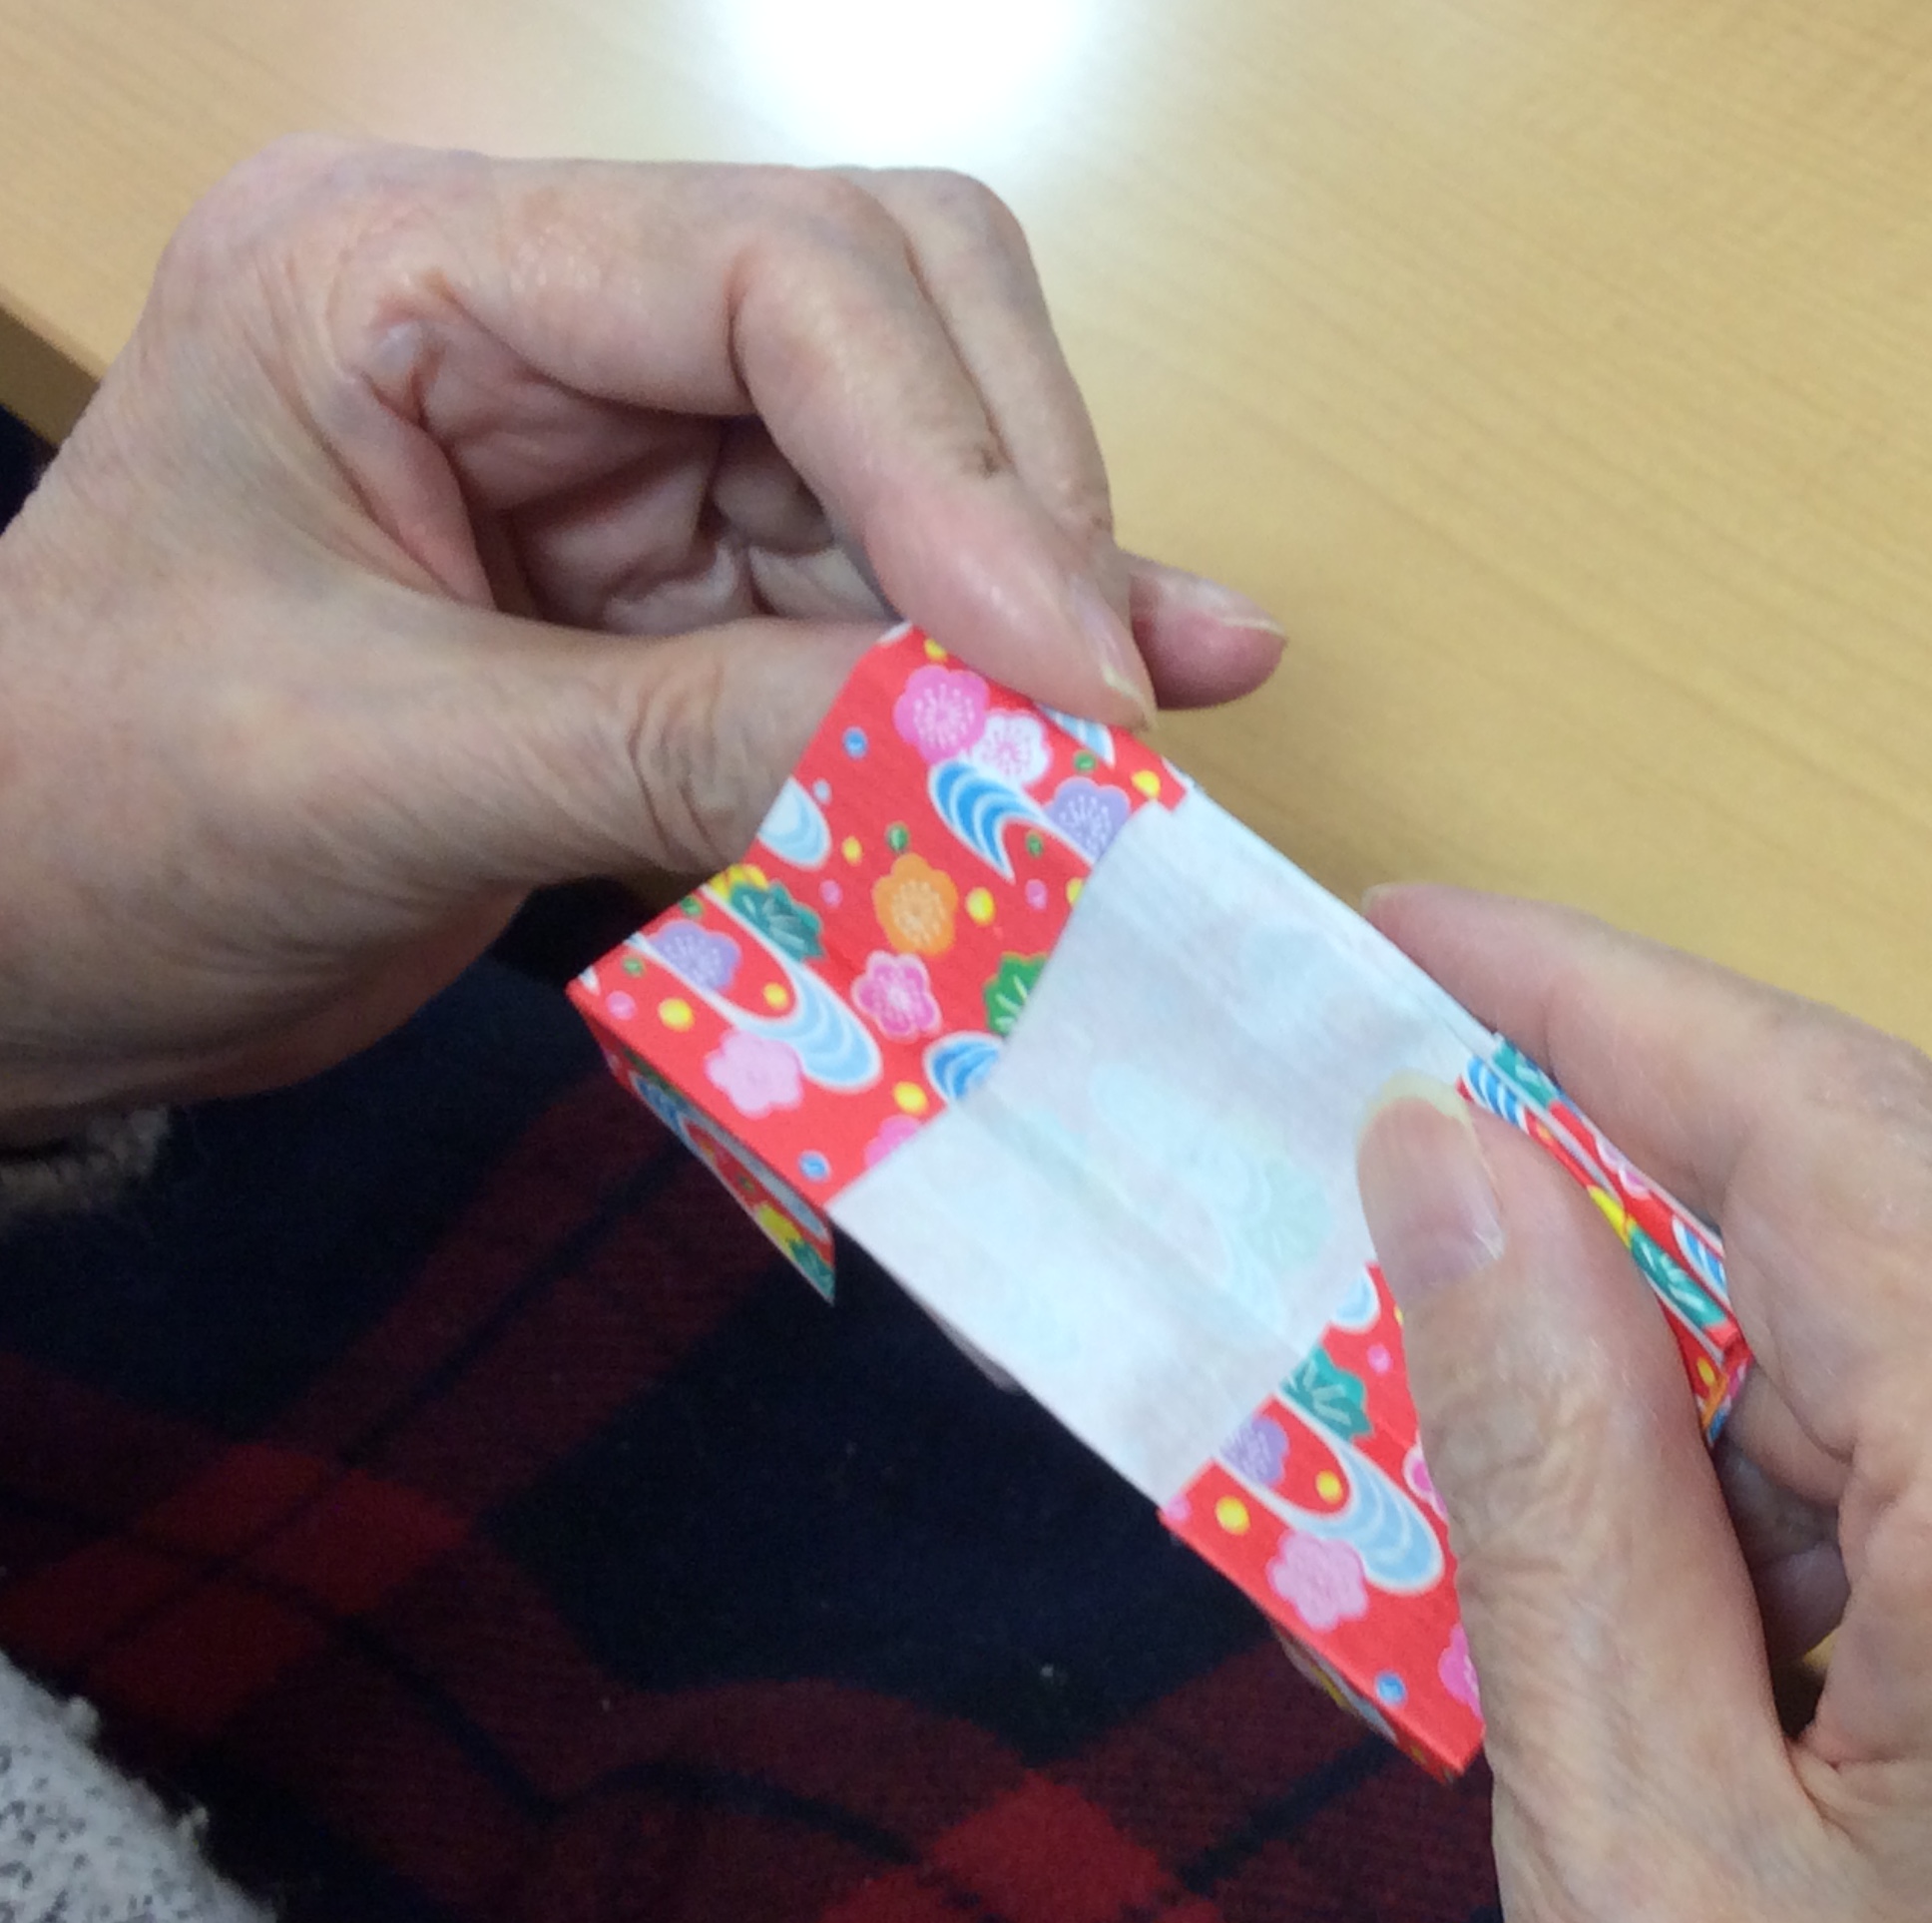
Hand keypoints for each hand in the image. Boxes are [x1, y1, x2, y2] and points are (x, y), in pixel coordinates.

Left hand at [0, 138, 1282, 1131]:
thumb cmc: (98, 818)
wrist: (18, 951)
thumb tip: (997, 758)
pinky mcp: (675, 571)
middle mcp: (539, 314)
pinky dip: (984, 671)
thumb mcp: (382, 774)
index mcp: (402, 268)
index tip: (1066, 666)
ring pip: (915, 460)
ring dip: (1027, 603)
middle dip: (1013, 502)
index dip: (952, 454)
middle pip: (886, 307)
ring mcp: (619, 440)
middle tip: (1108, 704)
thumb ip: (689, 749)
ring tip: (1128, 754)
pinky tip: (1116, 722)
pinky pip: (880, 591)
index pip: (764, 271)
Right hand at [1355, 887, 1931, 1922]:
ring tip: (1639, 1607)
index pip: (1840, 1140)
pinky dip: (1886, 1501)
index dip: (1609, 999)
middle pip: (1916, 1252)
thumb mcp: (1632, 1860)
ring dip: (1769, 1407)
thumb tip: (1450, 1162)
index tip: (1421, 941)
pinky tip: (1791, 1668)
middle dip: (1655, 1239)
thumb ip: (1547, 1480)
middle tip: (1434, 1257)